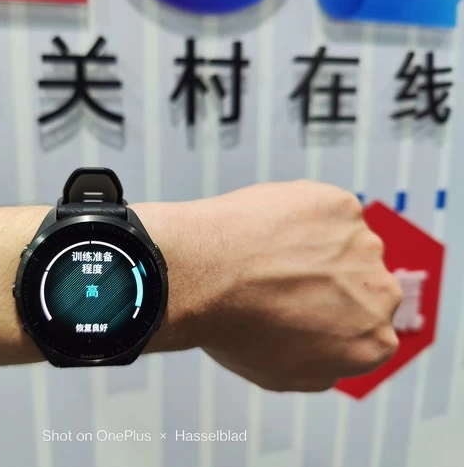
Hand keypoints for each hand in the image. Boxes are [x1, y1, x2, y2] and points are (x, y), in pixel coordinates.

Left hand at [138, 180, 401, 391]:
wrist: (200, 275)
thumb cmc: (232, 327)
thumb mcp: (281, 376)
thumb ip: (325, 366)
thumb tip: (334, 351)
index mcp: (373, 341)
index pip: (366, 329)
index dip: (328, 318)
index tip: (300, 308)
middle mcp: (380, 293)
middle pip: (362, 283)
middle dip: (330, 282)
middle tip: (281, 279)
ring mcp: (362, 243)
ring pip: (344, 244)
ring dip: (316, 246)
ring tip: (267, 254)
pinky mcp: (339, 205)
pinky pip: (325, 211)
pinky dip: (302, 215)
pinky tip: (268, 229)